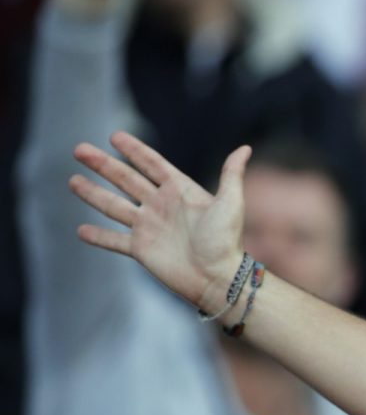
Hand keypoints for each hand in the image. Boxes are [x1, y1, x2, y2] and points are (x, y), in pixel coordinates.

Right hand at [71, 133, 249, 313]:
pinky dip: (98, 236)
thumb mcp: (231, 203)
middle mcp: (161, 206)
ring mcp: (149, 227)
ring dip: (92, 194)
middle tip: (79, 149)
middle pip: (126, 179)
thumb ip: (232, 175)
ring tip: (72, 181)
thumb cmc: (226, 241)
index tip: (114, 136)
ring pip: (113, 206)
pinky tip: (81, 230)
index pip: (152, 164)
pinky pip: (114, 240)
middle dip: (103, 165)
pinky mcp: (141, 249)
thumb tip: (245, 148)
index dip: (134, 150)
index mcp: (180, 191)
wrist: (217, 278)